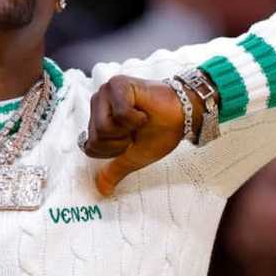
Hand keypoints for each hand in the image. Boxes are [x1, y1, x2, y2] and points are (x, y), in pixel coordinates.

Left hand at [83, 75, 190, 195]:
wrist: (185, 114)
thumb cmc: (161, 131)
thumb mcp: (133, 156)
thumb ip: (115, 170)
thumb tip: (101, 190)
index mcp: (97, 118)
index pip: (90, 148)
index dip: (114, 151)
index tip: (132, 139)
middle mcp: (97, 102)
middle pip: (96, 139)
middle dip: (121, 141)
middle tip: (137, 129)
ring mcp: (106, 91)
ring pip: (104, 128)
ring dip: (128, 130)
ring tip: (140, 119)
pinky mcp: (118, 84)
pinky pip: (120, 115)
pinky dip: (136, 119)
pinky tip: (144, 111)